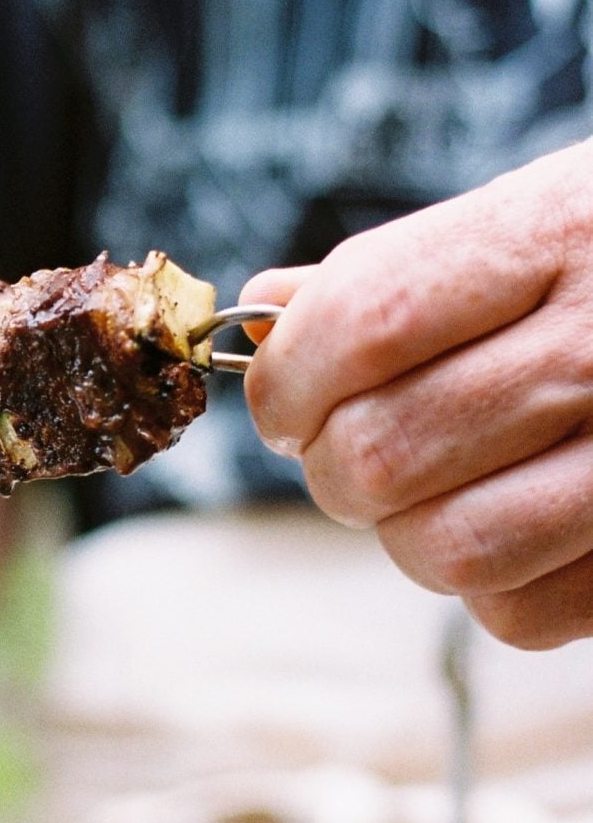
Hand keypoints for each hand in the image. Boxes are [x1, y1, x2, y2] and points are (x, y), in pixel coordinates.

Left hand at [240, 140, 592, 650]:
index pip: (362, 324)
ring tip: (431, 490)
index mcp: (558, 233)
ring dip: (406, 533)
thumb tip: (265, 309)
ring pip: (444, 549)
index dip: (286, 377)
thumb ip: (403, 268)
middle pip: (383, 452)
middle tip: (350, 448)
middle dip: (333, 466)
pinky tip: (517, 525)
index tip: (280, 396)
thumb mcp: (540, 211)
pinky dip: (491, 585)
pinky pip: (519, 611)